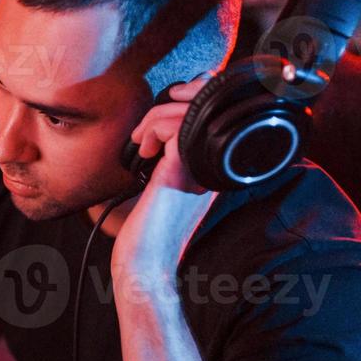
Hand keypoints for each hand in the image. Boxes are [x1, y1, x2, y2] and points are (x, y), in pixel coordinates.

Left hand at [113, 75, 218, 280]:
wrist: (147, 260)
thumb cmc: (152, 227)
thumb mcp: (166, 182)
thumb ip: (172, 154)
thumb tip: (158, 121)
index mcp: (216, 164)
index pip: (218, 111)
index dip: (192, 100)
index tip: (159, 120)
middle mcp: (215, 162)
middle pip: (208, 104)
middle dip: (174, 102)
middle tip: (147, 129)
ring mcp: (202, 164)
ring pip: (187, 110)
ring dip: (155, 117)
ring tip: (142, 141)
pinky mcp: (182, 168)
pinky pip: (172, 124)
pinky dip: (152, 129)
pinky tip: (144, 151)